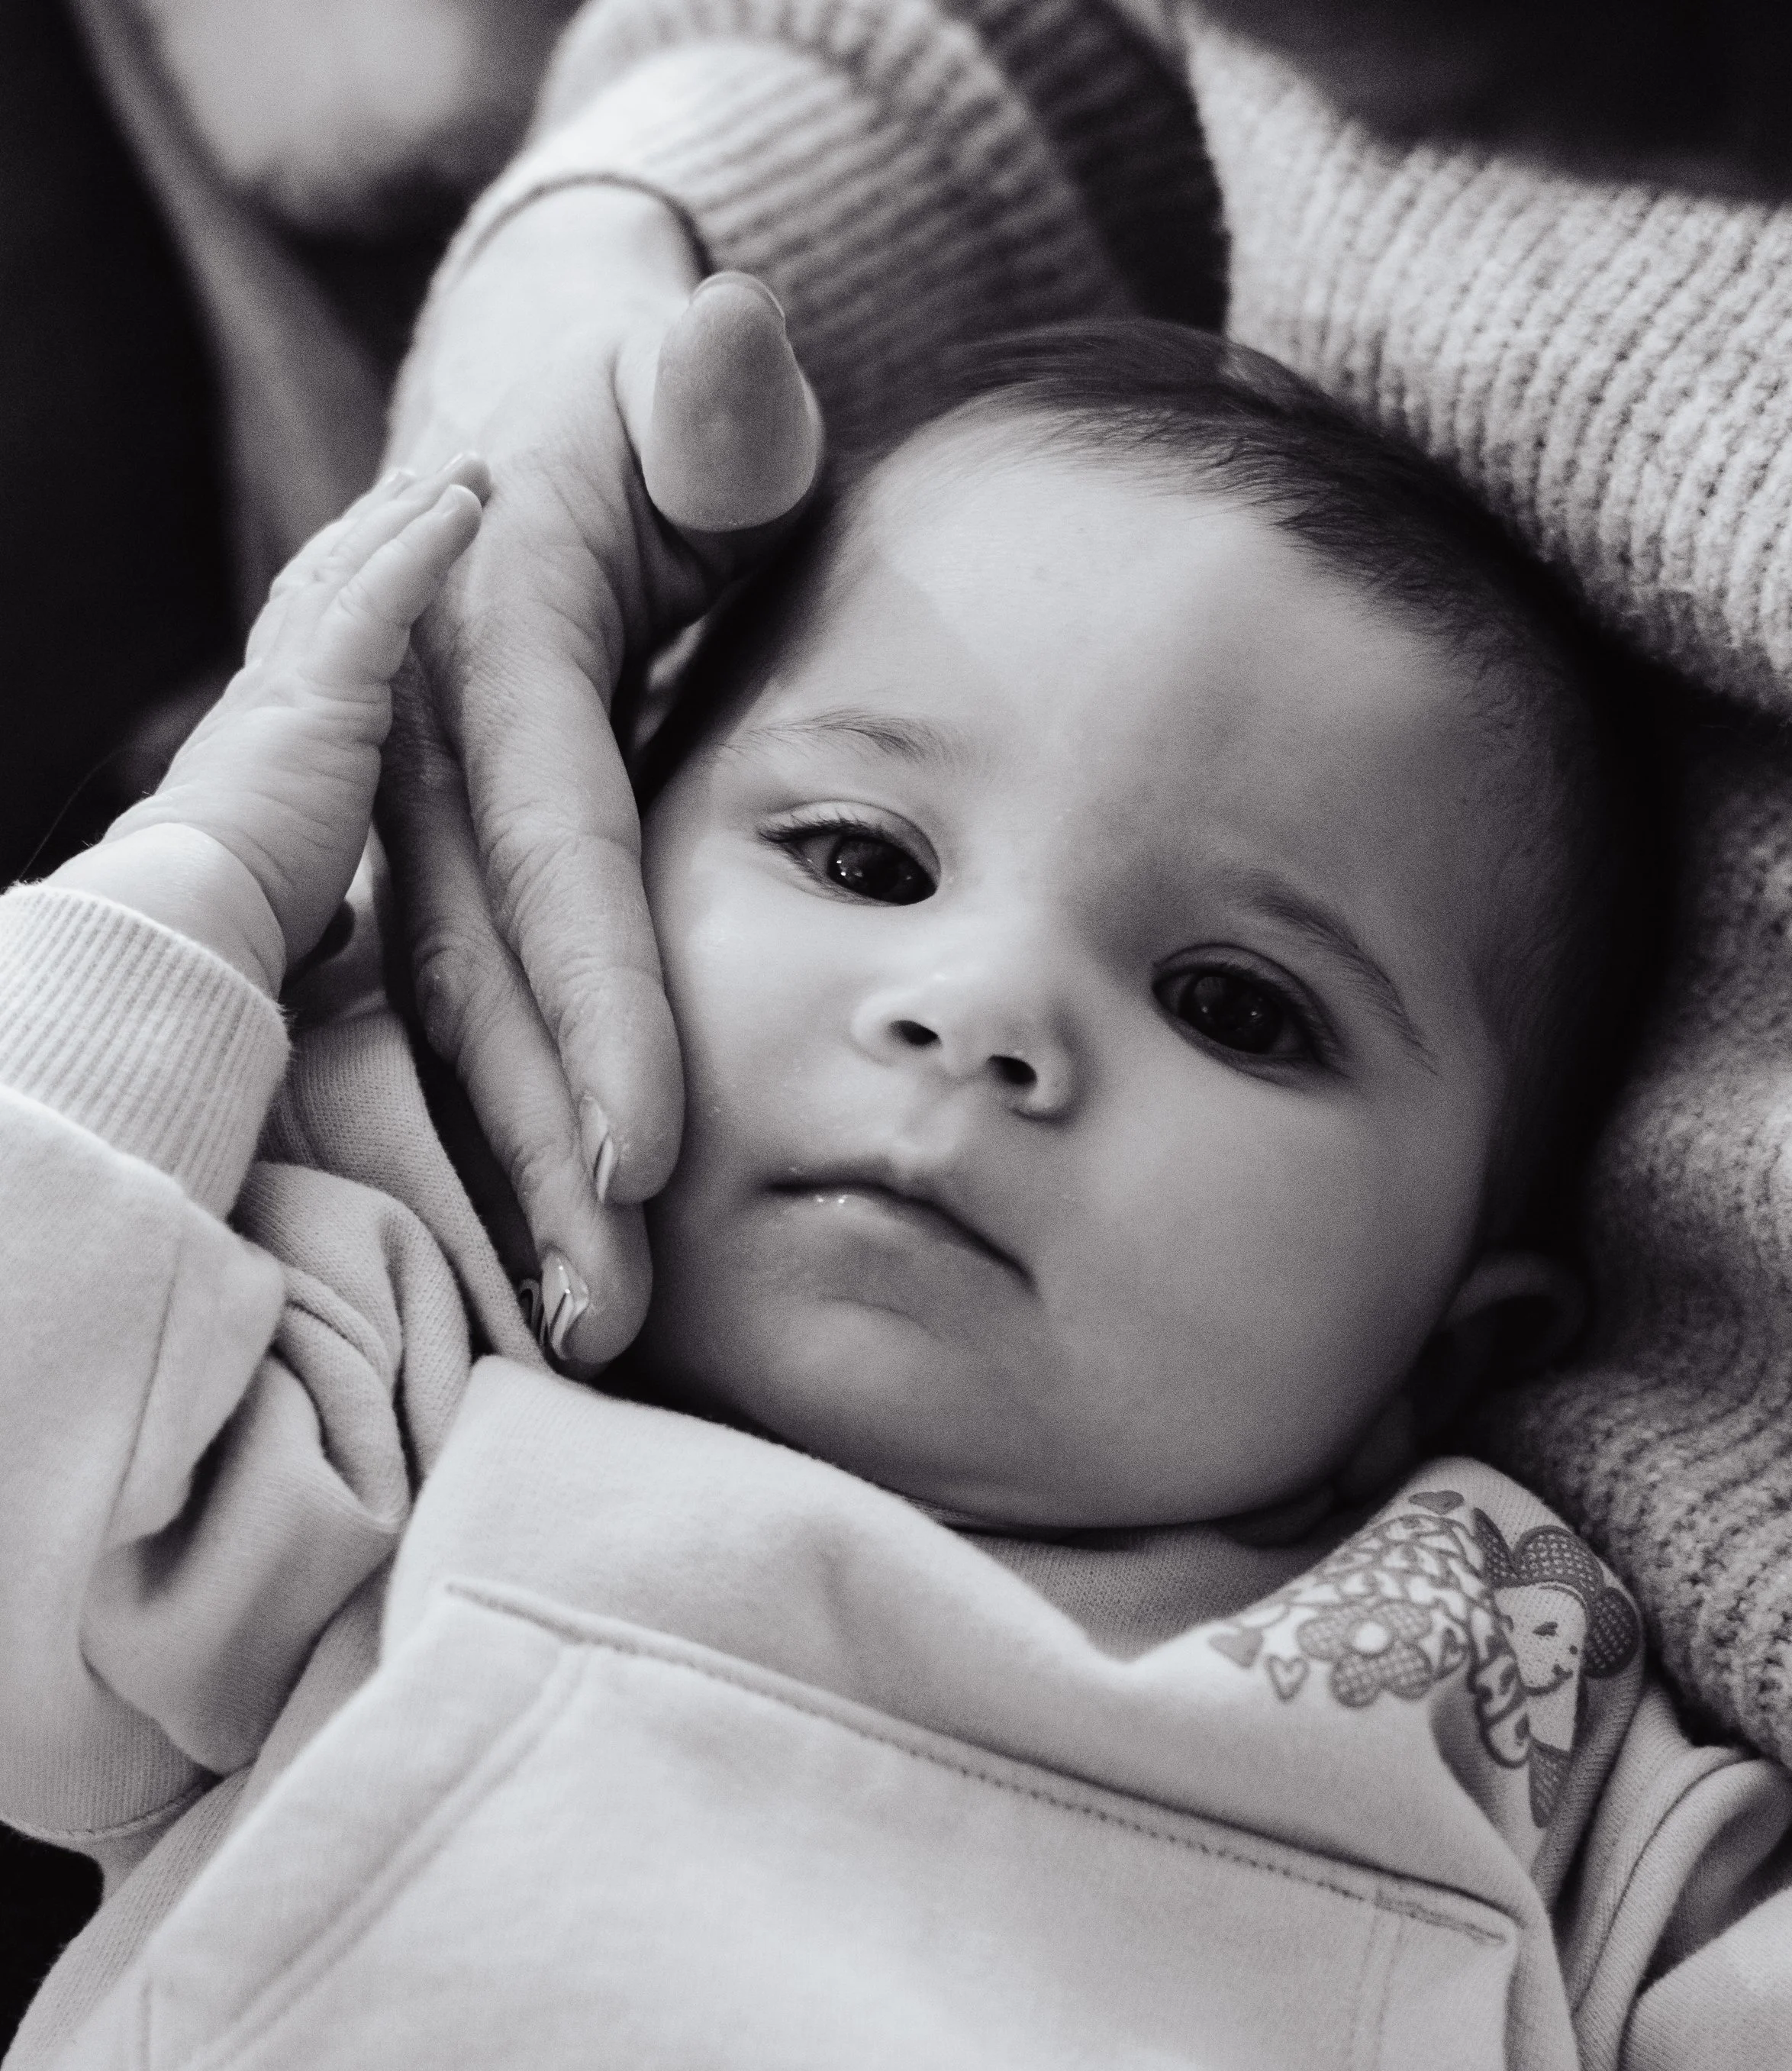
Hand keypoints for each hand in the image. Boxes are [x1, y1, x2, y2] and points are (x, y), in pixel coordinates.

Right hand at [54, 463, 487, 994]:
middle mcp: (273, 685)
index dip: (342, 586)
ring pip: (362, 566)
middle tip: (432, 480)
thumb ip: (316, 886)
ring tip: (467, 472)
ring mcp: (296, 676)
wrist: (195, 907)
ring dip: (417, 512)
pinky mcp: (326, 685)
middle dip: (381, 524)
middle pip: (332, 577)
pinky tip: (467, 505)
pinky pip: (385, 590)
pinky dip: (427, 542)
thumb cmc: (234, 916)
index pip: (308, 635)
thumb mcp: (287, 886)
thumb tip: (333, 926)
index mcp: (265, 730)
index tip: (375, 552)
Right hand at [379, 191, 823, 1365]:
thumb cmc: (655, 439)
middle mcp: (420, 743)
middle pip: (478, 971)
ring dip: (507, 1182)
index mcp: (496, 642)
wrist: (529, 442)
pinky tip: (545, 1269)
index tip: (652, 1154)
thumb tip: (722, 351)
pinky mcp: (419, 876)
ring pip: (442, 1021)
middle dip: (542, 1149)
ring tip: (578, 1333)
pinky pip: (445, 1022)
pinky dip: (490, 1144)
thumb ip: (721, 408)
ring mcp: (404, 818)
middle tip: (612, 1314)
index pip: (552, 843)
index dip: (598, 999)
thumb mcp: (690, 399)